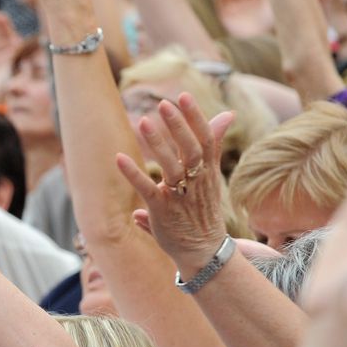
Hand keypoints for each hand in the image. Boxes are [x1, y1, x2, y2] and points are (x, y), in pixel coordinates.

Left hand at [116, 93, 234, 271]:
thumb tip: (227, 115)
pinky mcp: (162, 211)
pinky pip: (147, 190)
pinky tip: (118, 158)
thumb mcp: (212, 175)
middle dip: (178, 125)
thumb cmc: (203, 210)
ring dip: (157, 144)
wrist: (203, 251)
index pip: (206, 139)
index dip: (196, 117)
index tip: (184, 95)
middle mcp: (196, 182)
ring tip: (143, 122)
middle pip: (191, 149)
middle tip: (163, 103)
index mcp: (208, 172)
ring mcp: (179, 197)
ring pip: (171, 166)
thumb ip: (213, 144)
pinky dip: (133, 174)